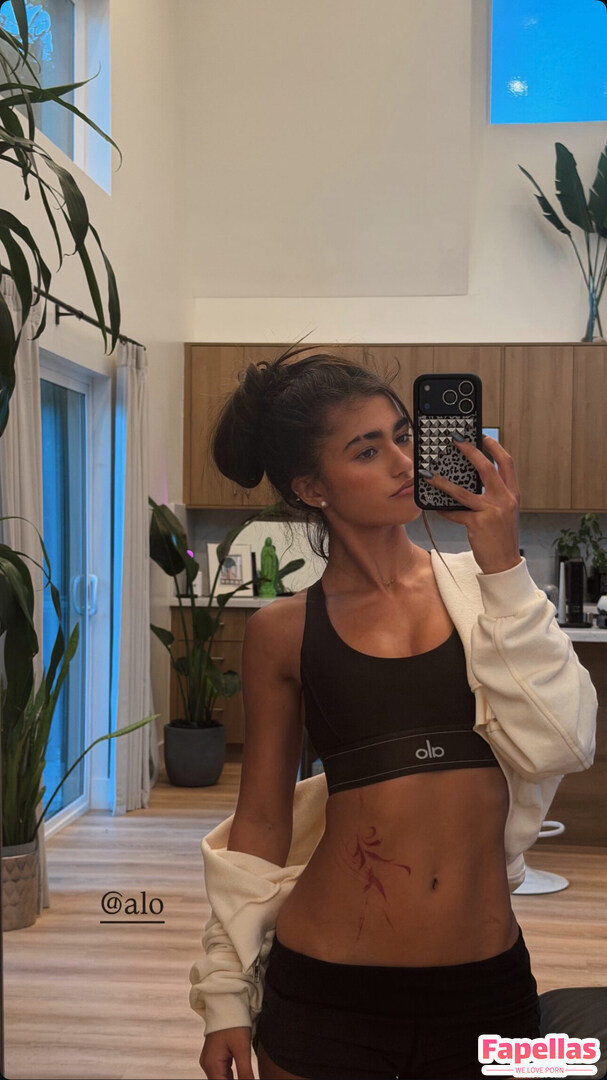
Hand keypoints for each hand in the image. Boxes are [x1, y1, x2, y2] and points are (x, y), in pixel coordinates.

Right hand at [200, 1027, 253, 1079]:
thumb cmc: (234, 1022)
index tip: (246, 1079)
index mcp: (212, 1064)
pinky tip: (241, 1074)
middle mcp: (208, 1064)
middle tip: (246, 1076)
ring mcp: (210, 1060)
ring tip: (245, 1074)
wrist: (227, 1004)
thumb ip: (245, 1072)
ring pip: (221, 1078)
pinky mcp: (214, 1056)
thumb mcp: (243, 1048)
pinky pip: (222, 1072)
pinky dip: (231, 1075)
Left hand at [420, 434, 520, 574]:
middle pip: (486, 468)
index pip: (506, 463)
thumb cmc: (502, 537)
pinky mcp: (477, 524)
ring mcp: (491, 512)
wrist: (505, 563)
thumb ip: (496, 495)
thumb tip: (475, 479)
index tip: (482, 436)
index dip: (494, 447)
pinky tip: (434, 506)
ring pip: (462, 492)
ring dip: (443, 482)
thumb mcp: (505, 512)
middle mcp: (505, 500)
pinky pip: (455, 513)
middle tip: (455, 441)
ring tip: (429, 474)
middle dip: (470, 451)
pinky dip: (443, 510)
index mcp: (513, 494)